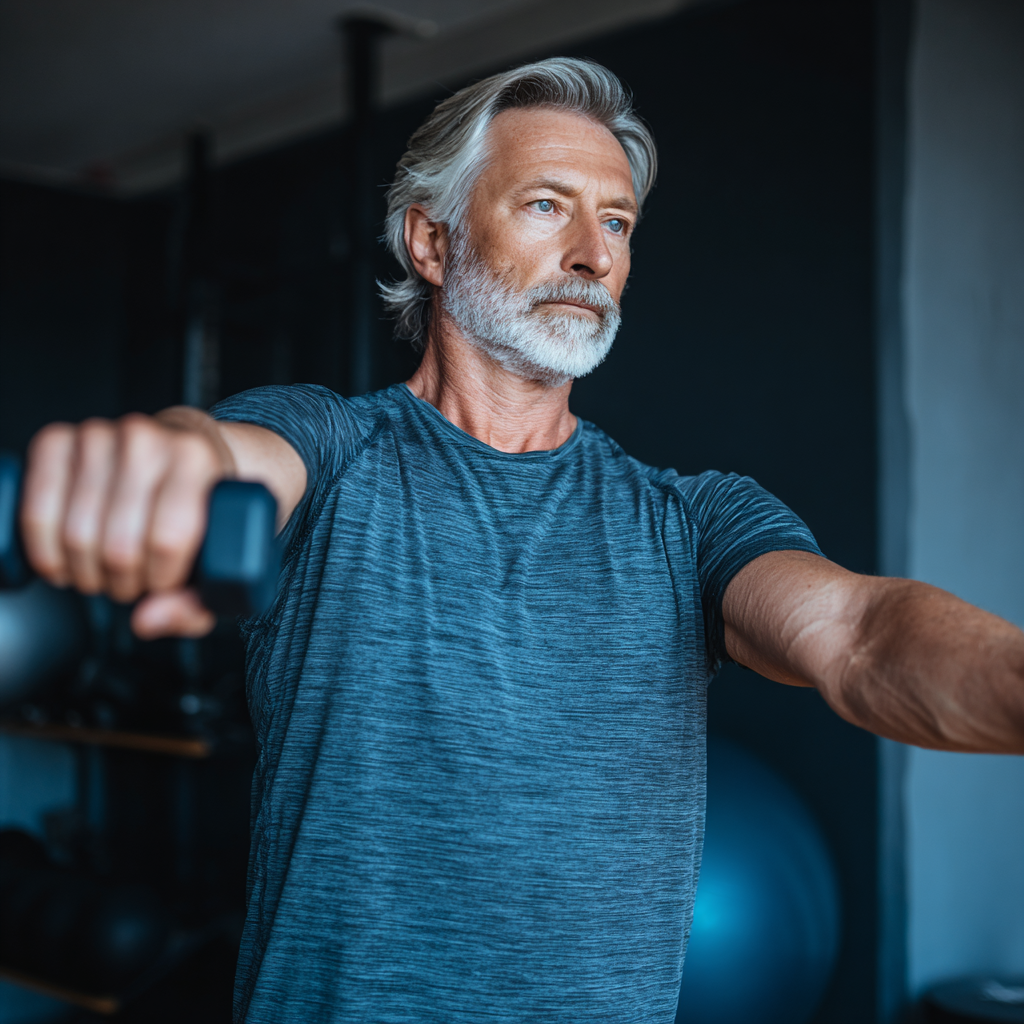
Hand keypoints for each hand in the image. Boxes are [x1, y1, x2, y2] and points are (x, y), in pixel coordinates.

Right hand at [20, 408, 235, 638]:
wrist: (184, 450)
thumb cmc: (203, 506)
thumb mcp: (220, 554)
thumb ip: (196, 602)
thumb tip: (147, 620)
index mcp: (195, 460)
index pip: (167, 540)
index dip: (160, 579)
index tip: (164, 580)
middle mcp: (146, 440)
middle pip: (119, 545)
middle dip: (123, 582)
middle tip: (133, 580)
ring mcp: (98, 435)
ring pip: (75, 534)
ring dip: (85, 572)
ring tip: (105, 571)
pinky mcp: (57, 440)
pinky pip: (35, 511)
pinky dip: (45, 550)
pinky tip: (65, 559)